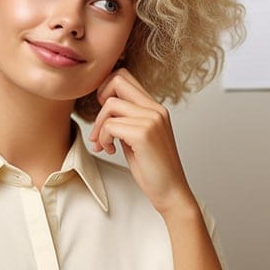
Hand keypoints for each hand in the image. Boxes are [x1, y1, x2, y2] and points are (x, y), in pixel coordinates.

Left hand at [88, 68, 195, 214]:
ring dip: (99, 126)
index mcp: (155, 107)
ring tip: (103, 143)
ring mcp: (151, 119)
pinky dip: (103, 139)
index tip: (104, 114)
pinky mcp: (144, 134)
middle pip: (117, 79)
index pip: (124, 76)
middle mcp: (155, 108)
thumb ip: (126, 118)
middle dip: (99, 98)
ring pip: (110, 105)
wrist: (171, 192)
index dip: (106, 90)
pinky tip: (110, 150)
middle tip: (100, 123)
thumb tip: (104, 105)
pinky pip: (110, 125)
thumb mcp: (137, 136)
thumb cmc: (153, 168)